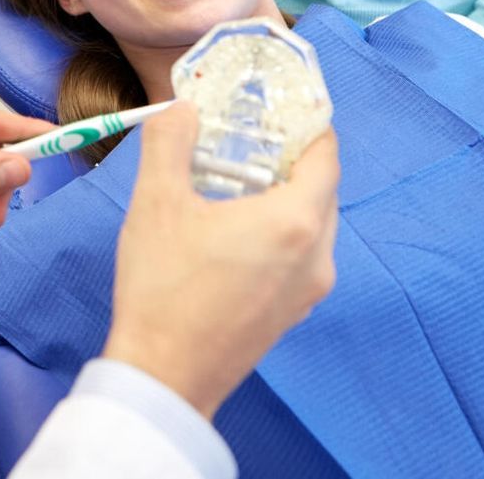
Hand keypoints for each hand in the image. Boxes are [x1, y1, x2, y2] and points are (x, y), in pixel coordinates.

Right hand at [102, 101, 339, 419]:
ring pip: (313, 225)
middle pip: (322, 189)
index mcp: (296, 221)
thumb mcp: (157, 202)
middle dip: (293, 159)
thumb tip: (183, 109)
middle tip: (252, 138)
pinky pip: (301, 257)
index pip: (326, 155)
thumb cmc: (164, 288)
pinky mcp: (292, 314)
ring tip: (239, 182)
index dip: (308, 124)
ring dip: (286, 197)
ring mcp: (309, 291)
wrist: (164, 377)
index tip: (282, 106)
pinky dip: (281, 233)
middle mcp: (317, 256)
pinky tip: (237, 231)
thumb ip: (171, 141)